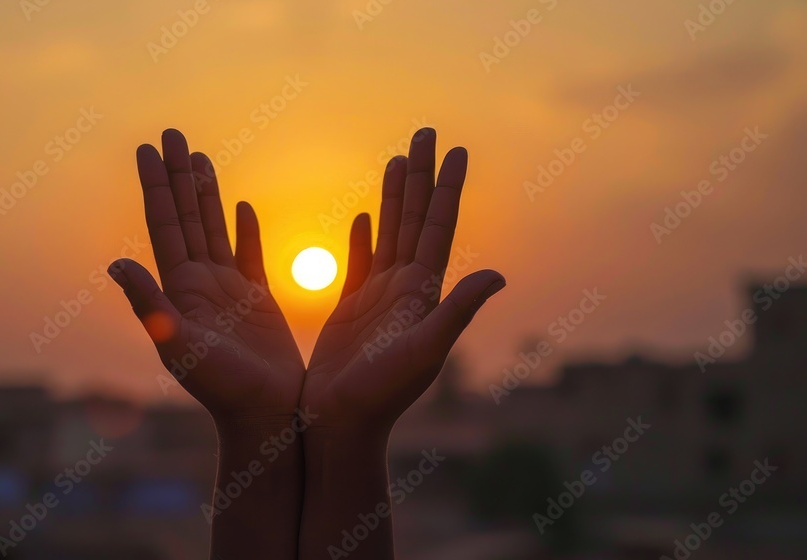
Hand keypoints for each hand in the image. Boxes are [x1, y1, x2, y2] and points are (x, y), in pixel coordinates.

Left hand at [108, 129, 303, 420]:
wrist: (263, 413)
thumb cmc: (221, 387)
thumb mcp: (179, 345)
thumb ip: (150, 304)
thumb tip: (114, 262)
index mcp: (179, 288)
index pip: (164, 224)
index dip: (156, 185)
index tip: (148, 148)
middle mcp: (198, 283)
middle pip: (186, 216)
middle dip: (178, 175)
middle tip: (173, 133)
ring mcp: (226, 290)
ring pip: (213, 227)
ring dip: (205, 192)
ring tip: (200, 158)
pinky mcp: (256, 299)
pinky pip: (248, 253)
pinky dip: (243, 228)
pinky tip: (240, 205)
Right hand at [297, 128, 503, 559]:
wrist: (343, 423)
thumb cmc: (382, 394)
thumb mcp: (424, 351)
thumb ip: (456, 311)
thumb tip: (499, 273)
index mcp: (424, 292)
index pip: (439, 227)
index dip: (446, 187)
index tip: (455, 148)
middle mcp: (407, 288)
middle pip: (416, 218)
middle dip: (421, 176)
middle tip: (426, 132)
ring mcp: (381, 297)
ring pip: (391, 232)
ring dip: (395, 196)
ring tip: (398, 158)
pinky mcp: (354, 308)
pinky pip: (361, 261)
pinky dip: (364, 236)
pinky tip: (363, 215)